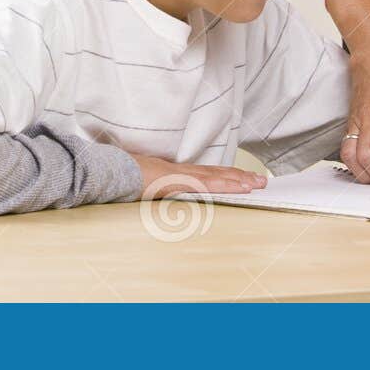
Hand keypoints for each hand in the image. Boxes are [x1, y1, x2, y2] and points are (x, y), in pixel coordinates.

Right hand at [131, 153, 266, 196]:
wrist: (107, 171)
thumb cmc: (118, 180)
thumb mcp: (136, 187)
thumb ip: (149, 192)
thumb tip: (153, 198)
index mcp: (169, 174)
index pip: (203, 174)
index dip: (223, 176)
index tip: (242, 178)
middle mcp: (177, 172)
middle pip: (214, 173)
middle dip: (239, 177)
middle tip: (262, 180)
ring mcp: (177, 175)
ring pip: (214, 177)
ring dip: (238, 181)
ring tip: (257, 184)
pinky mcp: (177, 181)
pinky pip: (205, 184)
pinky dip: (223, 185)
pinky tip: (238, 187)